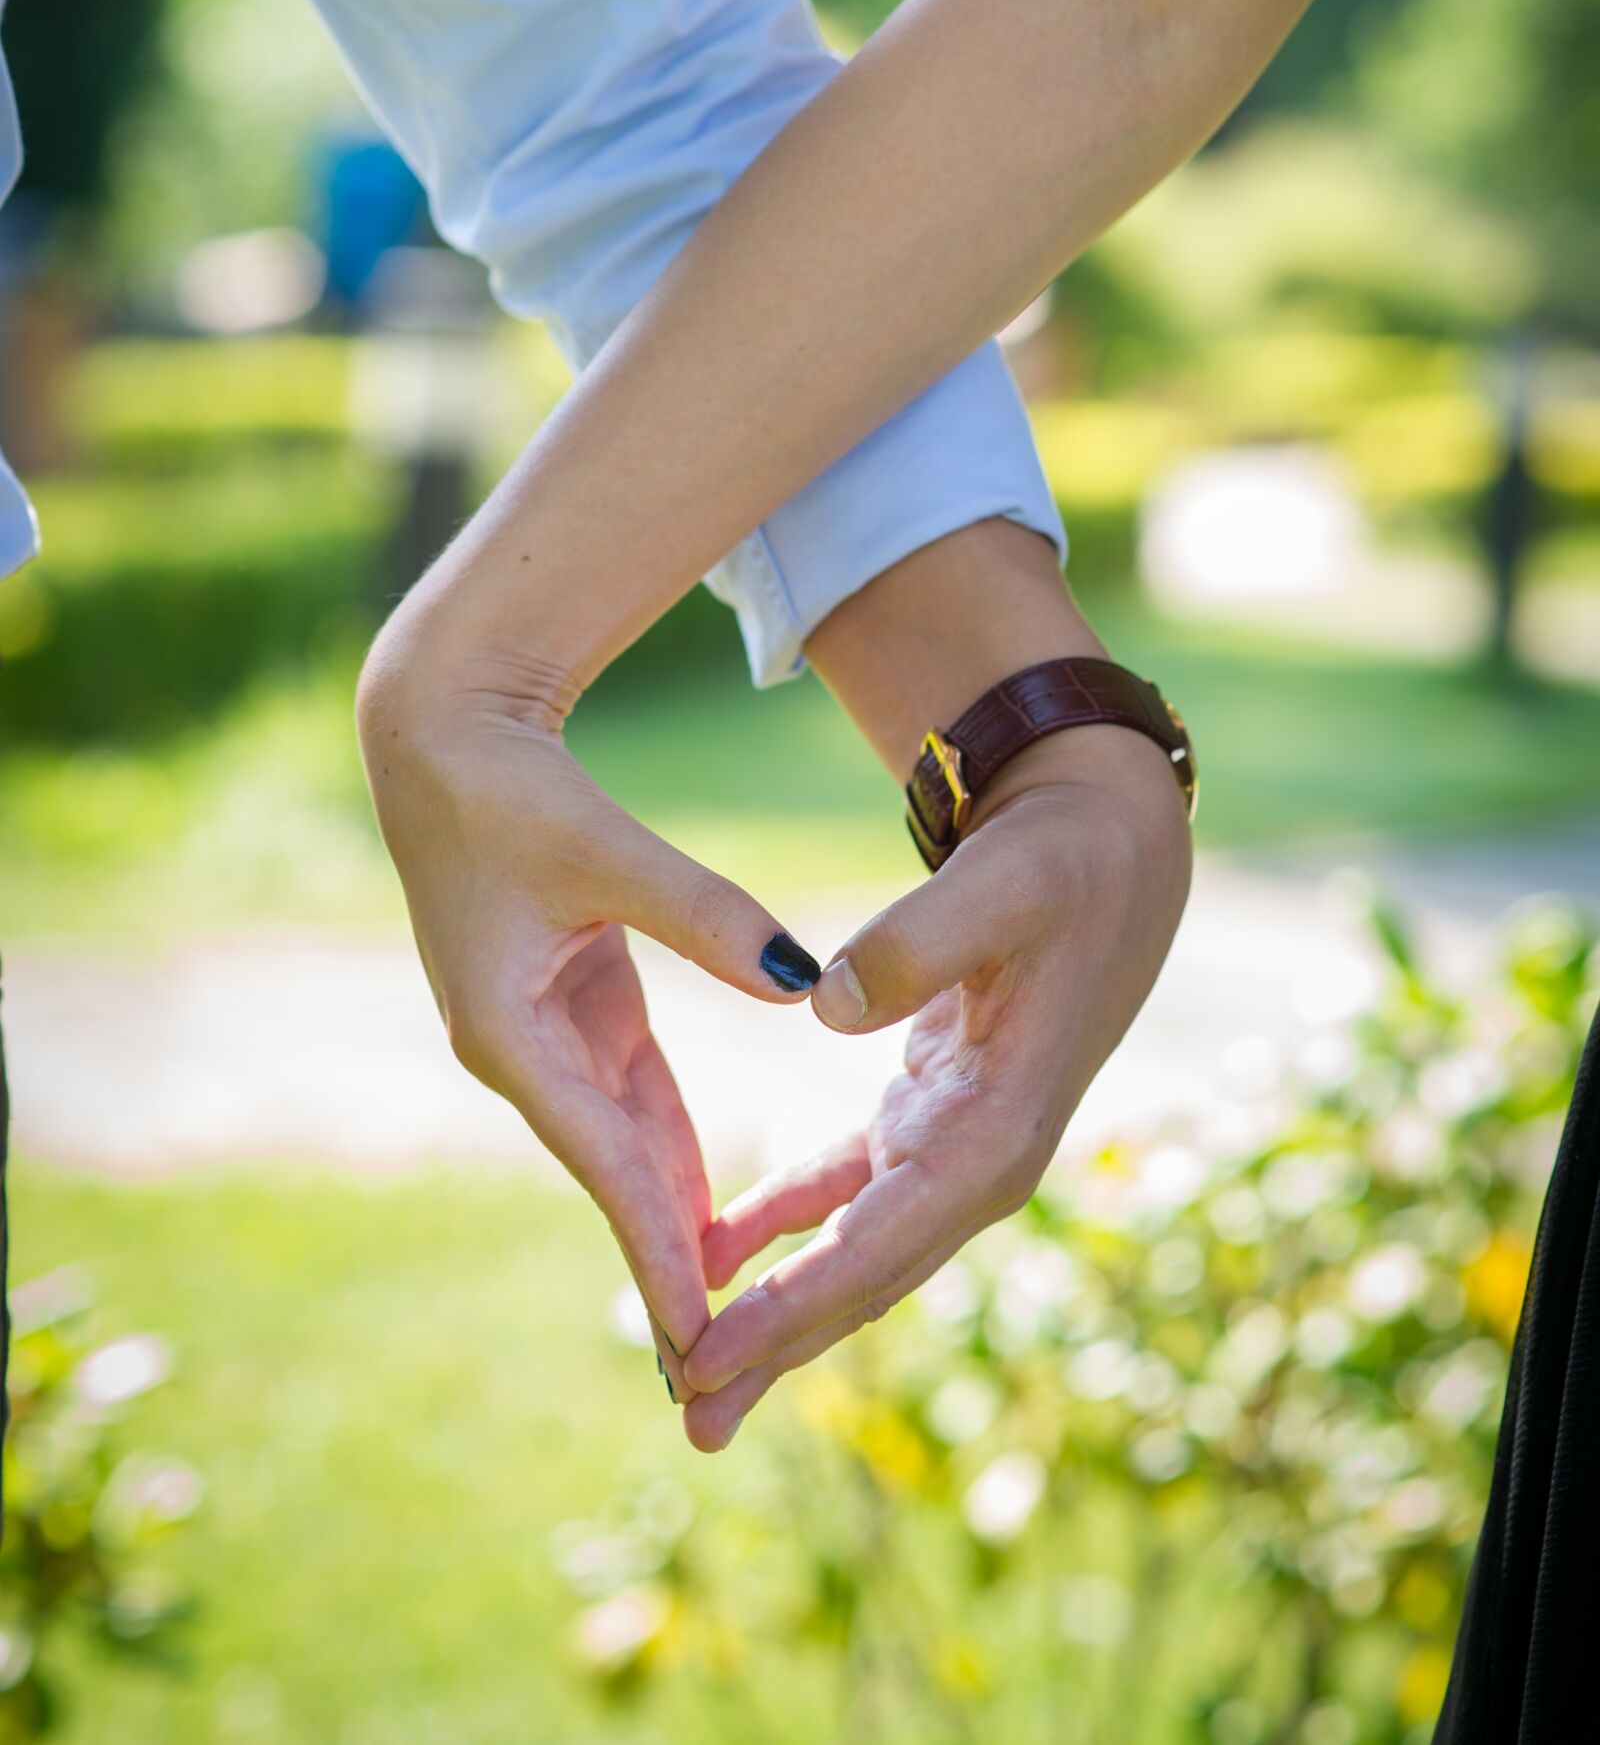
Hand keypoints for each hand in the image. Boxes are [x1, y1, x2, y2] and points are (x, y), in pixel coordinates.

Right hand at [355, 622, 820, 1388]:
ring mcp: (540, 1030)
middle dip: (662, 1265)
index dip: (655, 1247)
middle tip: (717, 1371)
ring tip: (722, 1316)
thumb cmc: (509, 789)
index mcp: (508, 1033)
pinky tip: (709, 1205)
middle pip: (611, 1174)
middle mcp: (518, 1051)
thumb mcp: (607, 850)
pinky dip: (669, 1147)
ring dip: (668, 1219)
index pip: (604, 1160)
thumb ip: (702, 916)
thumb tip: (797, 986)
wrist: (444, 736)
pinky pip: (630, 1091)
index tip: (697, 1335)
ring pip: (623, 1141)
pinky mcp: (567, 998)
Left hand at [677, 726, 1191, 1446]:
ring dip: (777, 1312)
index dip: (792, 1308)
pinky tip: (718, 1254)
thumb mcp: (997, 888)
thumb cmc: (1061, 869)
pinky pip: (844, 1191)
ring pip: (850, 1251)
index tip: (711, 1357)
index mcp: (995, 1130)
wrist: (1112, 852)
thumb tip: (824, 1005)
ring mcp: (955, 1146)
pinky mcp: (931, 1115)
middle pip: (863, 1279)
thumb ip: (915, 944)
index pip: (878, 1244)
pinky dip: (782, 1223)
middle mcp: (978, 1163)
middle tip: (691, 1421)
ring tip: (695, 1380)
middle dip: (777, 1351)